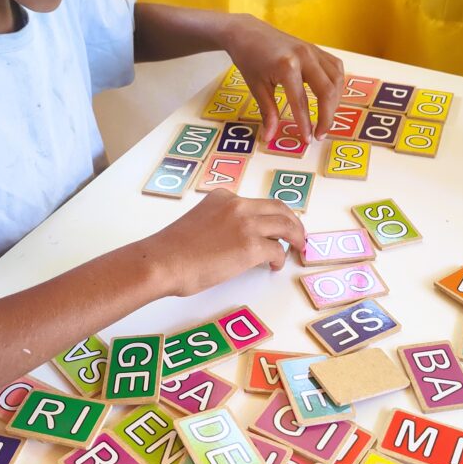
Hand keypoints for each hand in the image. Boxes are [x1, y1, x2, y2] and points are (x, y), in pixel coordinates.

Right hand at [148, 189, 305, 296]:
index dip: (271, 215)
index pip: (256, 203)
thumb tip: (234, 240)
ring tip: (298, 248)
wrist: (163, 260)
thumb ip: (220, 222)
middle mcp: (238, 205)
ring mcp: (247, 224)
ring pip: (286, 225)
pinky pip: (277, 250)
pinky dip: (280, 258)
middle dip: (293, 221)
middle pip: (279, 208)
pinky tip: (273, 266)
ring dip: (296, 237)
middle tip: (298, 235)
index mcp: (223, 197)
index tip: (276, 225)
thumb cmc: (172, 249)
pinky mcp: (251, 246)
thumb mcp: (200, 221)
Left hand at [224, 15, 343, 142]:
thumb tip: (270, 137)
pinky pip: (335, 68)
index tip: (308, 140)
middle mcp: (305, 56)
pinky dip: (337, 84)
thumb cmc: (249, 59)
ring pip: (337, 79)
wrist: (247, 32)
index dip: (306, 124)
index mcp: (287, 67)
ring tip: (325, 118)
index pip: (302, 102)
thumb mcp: (256, 88)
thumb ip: (268, 113)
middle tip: (320, 134)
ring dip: (335, 101)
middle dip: (327, 116)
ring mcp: (313, 50)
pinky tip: (330, 97)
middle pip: (327, 91)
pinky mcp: (316, 48)